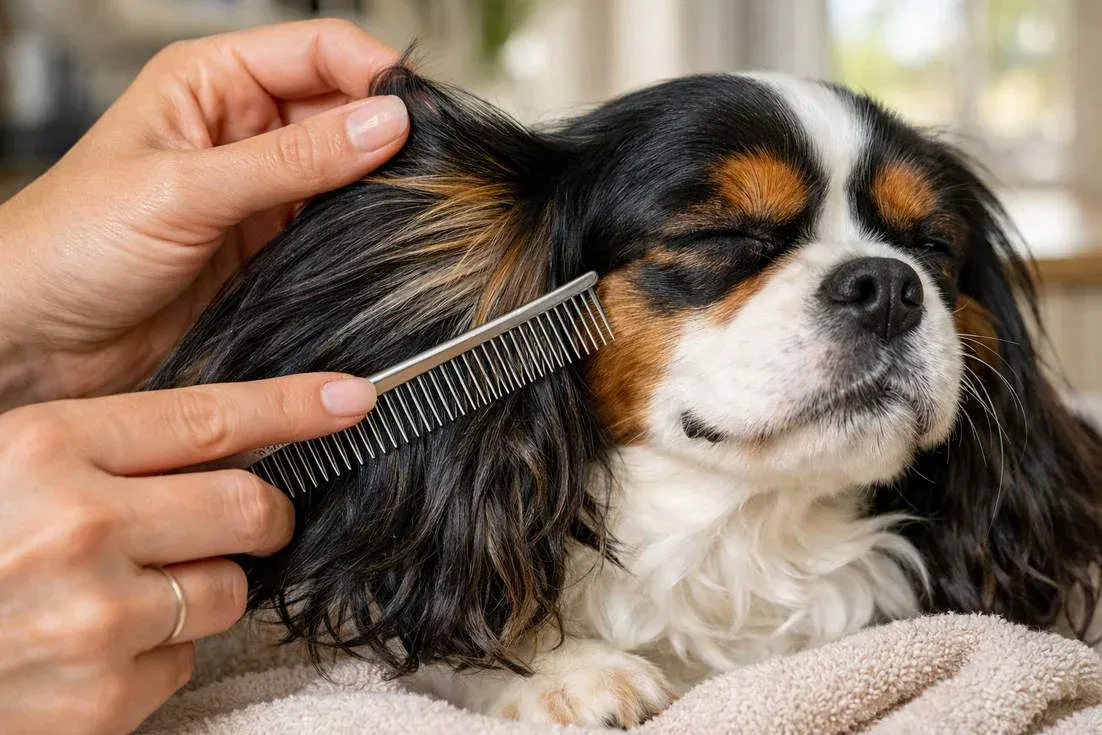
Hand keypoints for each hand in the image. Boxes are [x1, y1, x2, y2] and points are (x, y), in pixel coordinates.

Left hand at [0, 19, 407, 407]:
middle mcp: (240, 128)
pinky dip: (363, 234)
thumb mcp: (184, 189)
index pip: (318, 50)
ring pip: (347, 170)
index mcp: (210, 82)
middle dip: (387, 132)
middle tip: (431, 166)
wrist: (37, 340)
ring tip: (414, 206)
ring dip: (380, 186)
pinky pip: (334, 227)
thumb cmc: (70, 245)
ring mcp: (259, 189)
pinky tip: (383, 243)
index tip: (416, 113)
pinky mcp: (269, 245)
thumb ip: (290, 159)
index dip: (375, 71)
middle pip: (343, 108)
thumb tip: (382, 124)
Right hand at [0, 372, 374, 733]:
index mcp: (43, 448)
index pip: (210, 418)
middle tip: (247, 521)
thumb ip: (96, 450)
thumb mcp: (4, 467)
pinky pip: (185, 658)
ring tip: (127, 592)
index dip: (295, 406)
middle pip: (248, 508)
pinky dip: (157, 652)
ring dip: (201, 589)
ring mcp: (95, 618)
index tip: (352, 399)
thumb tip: (217, 441)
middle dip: (261, 517)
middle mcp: (75, 526)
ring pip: (227, 589)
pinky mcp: (104, 698)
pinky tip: (94, 648)